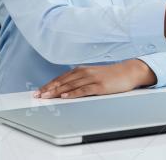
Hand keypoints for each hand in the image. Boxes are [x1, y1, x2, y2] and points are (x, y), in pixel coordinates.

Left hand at [35, 59, 155, 98]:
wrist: (128, 72)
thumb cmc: (110, 75)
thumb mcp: (93, 75)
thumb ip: (80, 80)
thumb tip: (66, 89)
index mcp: (82, 70)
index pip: (61, 78)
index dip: (49, 85)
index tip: (39, 91)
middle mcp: (85, 72)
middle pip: (63, 81)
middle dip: (49, 89)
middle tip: (37, 95)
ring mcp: (92, 79)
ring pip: (70, 85)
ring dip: (57, 91)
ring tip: (46, 96)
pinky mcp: (99, 86)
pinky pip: (83, 90)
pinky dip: (73, 93)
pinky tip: (65, 96)